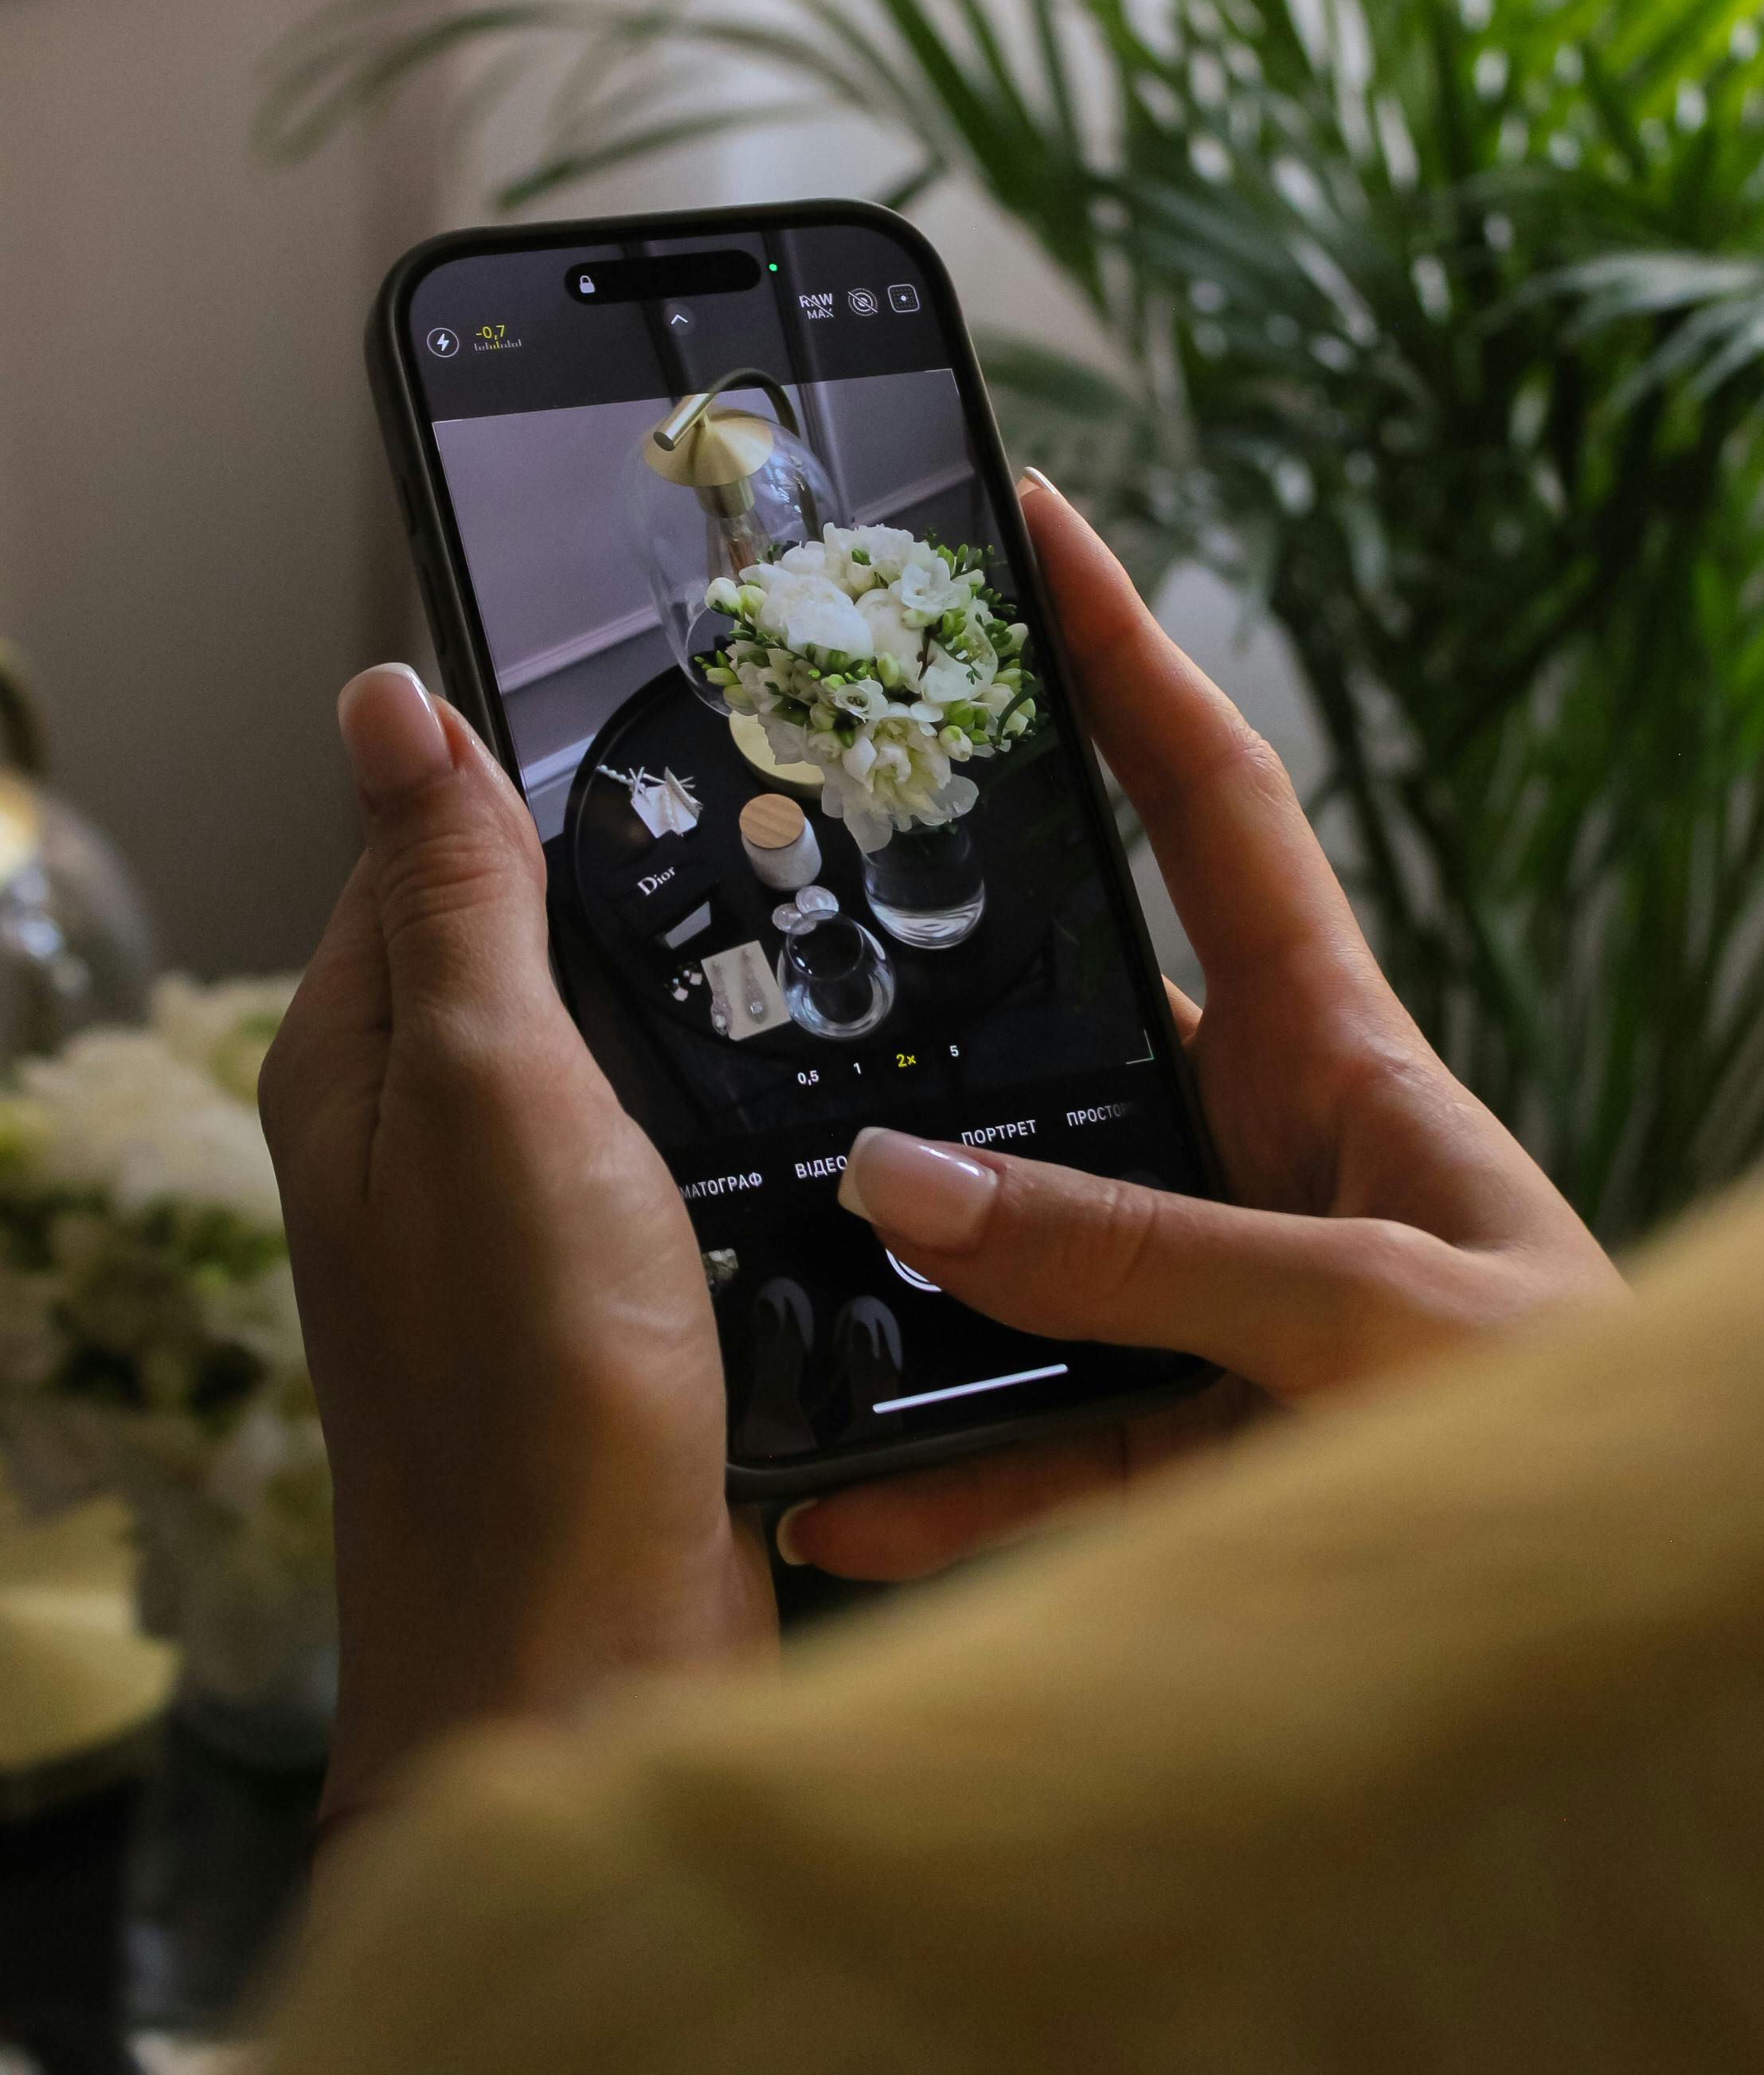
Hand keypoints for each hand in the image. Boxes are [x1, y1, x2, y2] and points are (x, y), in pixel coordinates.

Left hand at [260, 666, 773, 1823]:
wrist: (589, 1643)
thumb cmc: (524, 1379)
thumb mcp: (490, 1085)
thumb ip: (449, 894)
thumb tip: (380, 696)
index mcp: (357, 1055)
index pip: (424, 843)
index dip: (531, 769)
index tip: (668, 702)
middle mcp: (422, 1124)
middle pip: (530, 935)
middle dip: (641, 879)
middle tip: (789, 809)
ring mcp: (519, 1209)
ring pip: (619, 1038)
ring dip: (702, 994)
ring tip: (830, 922)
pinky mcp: (614, 1278)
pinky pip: (674, 1141)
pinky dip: (736, 1102)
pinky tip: (822, 1079)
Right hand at [778, 479, 1621, 1580]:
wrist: (1644, 1624)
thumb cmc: (1578, 1420)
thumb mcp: (1378, 1309)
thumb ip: (1144, 1255)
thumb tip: (910, 1186)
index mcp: (1339, 1058)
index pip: (1215, 811)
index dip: (1128, 664)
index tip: (1038, 539)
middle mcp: (1259, 1155)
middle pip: (1066, 1024)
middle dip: (937, 972)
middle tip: (789, 911)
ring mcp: (1215, 1293)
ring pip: (1021, 1250)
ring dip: (906, 1278)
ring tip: (778, 1273)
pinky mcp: (1197, 1438)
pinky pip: (1039, 1440)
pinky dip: (942, 1475)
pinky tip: (846, 1503)